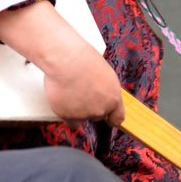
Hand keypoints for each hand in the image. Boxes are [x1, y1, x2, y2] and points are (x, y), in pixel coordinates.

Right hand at [0, 0, 124, 127]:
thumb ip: (106, 89)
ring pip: (81, 118)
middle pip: (97, 116)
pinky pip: (69, 121)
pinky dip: (65, 113)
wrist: (66, 60)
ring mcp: (85, 114)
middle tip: (81, 93)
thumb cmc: (84, 60)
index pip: (117, 118)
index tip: (108, 118)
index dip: (111, 118)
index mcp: (114, 98)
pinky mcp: (68, 116)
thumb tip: (102, 96)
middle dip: (91, 108)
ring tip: (70, 92)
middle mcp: (101, 109)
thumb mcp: (106, 74)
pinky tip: (63, 102)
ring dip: (77, 110)